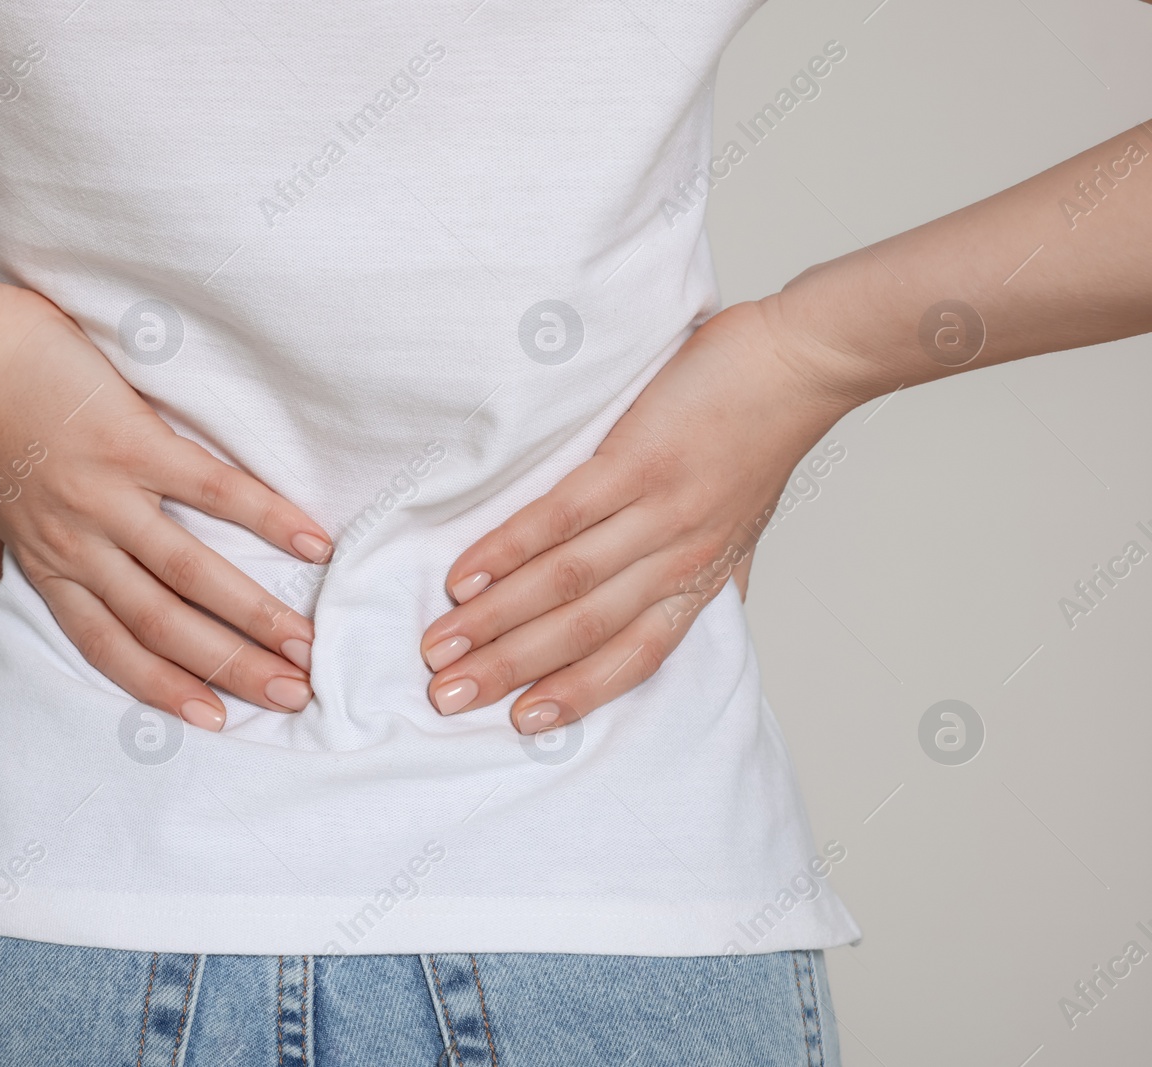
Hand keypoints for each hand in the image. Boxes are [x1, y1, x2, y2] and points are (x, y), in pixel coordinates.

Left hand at [0, 284, 333, 732]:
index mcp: (48, 564)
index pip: (109, 646)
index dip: (163, 687)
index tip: (214, 718)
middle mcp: (79, 544)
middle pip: (162, 625)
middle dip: (231, 667)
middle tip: (291, 695)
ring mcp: (108, 496)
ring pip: (190, 573)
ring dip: (254, 615)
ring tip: (306, 645)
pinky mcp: (133, 443)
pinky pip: (213, 490)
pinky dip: (267, 518)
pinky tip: (312, 543)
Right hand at [418, 298, 851, 733]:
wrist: (805, 362)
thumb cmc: (766, 433)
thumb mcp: (747, 523)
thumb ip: (719, 567)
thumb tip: (719, 601)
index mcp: (698, 578)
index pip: (634, 656)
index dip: (575, 692)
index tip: (518, 721)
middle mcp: (678, 558)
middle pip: (584, 631)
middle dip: (509, 669)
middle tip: (447, 697)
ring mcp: (659, 512)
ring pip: (566, 584)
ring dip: (494, 620)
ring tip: (440, 645)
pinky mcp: (639, 461)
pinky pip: (563, 518)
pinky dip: (508, 550)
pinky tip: (466, 575)